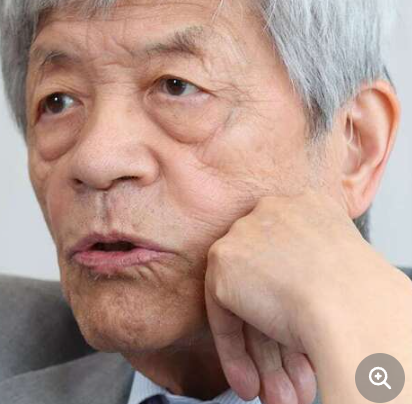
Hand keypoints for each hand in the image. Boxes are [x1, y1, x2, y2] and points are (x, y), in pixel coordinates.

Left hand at [203, 191, 409, 403]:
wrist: (352, 307)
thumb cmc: (367, 299)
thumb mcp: (345, 268)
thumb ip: (314, 274)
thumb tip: (302, 310)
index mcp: (309, 206)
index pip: (292, 262)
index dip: (298, 307)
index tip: (305, 339)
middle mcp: (273, 212)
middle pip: (268, 285)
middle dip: (280, 341)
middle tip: (294, 379)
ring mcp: (244, 235)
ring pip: (248, 306)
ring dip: (262, 358)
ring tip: (277, 394)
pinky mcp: (223, 264)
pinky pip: (224, 316)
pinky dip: (235, 354)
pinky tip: (249, 383)